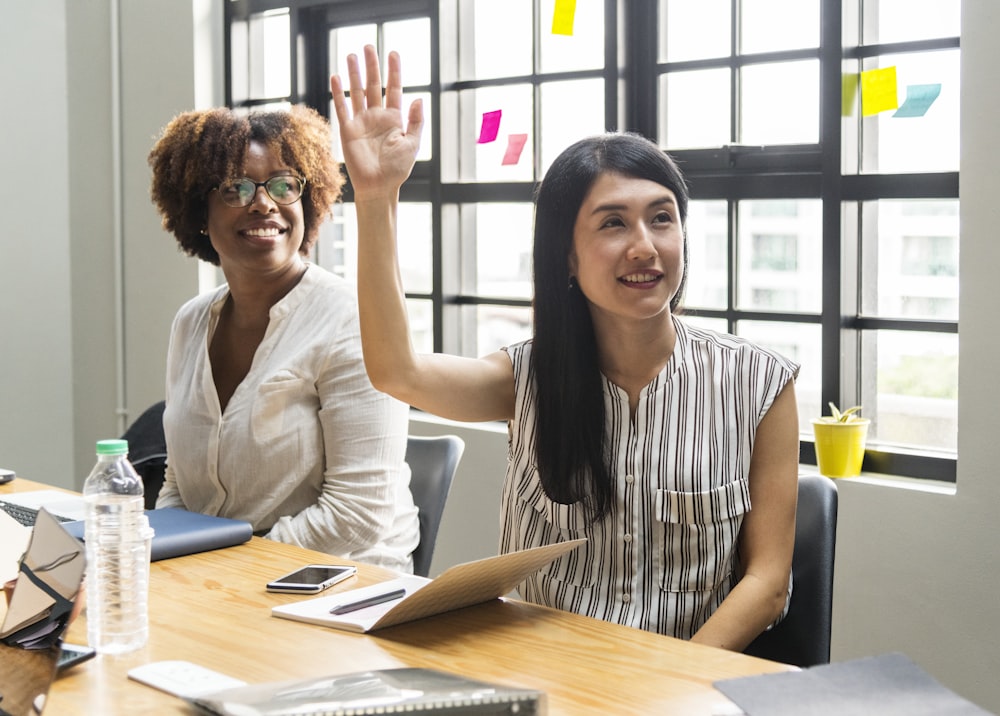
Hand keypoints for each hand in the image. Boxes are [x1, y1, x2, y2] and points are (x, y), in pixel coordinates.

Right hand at [330, 45, 423, 201]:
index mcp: (394, 119)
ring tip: (351, 55)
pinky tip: (336, 77)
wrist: (379, 187)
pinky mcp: (348, 131)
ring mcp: (361, 122)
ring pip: (357, 92)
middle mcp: (377, 117)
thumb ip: (415, 121)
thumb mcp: (413, 144)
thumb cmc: (398, 169)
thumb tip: (418, 98)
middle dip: (372, 66)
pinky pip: (342, 108)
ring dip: (354, 74)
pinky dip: (339, 93)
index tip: (393, 53)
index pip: (394, 89)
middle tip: (369, 47)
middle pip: (374, 85)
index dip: (394, 72)